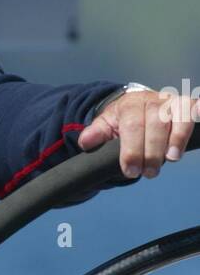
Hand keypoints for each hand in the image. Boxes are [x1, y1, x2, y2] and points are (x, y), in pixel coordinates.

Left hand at [77, 88, 198, 177]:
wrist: (137, 104)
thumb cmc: (123, 120)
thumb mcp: (107, 125)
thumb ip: (97, 133)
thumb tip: (86, 142)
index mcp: (130, 106)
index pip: (132, 127)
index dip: (131, 150)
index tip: (131, 170)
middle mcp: (153, 101)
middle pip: (156, 124)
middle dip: (152, 151)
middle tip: (149, 173)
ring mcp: (172, 102)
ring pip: (179, 116)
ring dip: (177, 138)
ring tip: (171, 159)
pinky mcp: (187, 105)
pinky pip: (195, 107)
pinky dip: (199, 112)